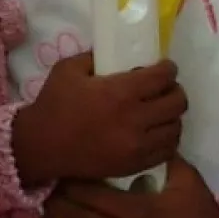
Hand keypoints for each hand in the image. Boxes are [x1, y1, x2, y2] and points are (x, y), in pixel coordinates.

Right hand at [12, 54, 185, 186]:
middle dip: (174, 91)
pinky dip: (166, 139)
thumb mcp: (67, 70)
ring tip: (160, 113)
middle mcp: (135, 118)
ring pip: (176, 126)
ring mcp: (137, 144)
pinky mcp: (134, 163)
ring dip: (172, 116)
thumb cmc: (53, 106)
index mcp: (121, 92)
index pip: (164, 76)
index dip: (168, 69)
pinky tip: (155, 133)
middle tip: (163, 90)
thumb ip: (93, 57)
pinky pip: (167, 150)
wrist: (40, 146)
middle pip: (178, 101)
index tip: (164, 69)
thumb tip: (114, 53)